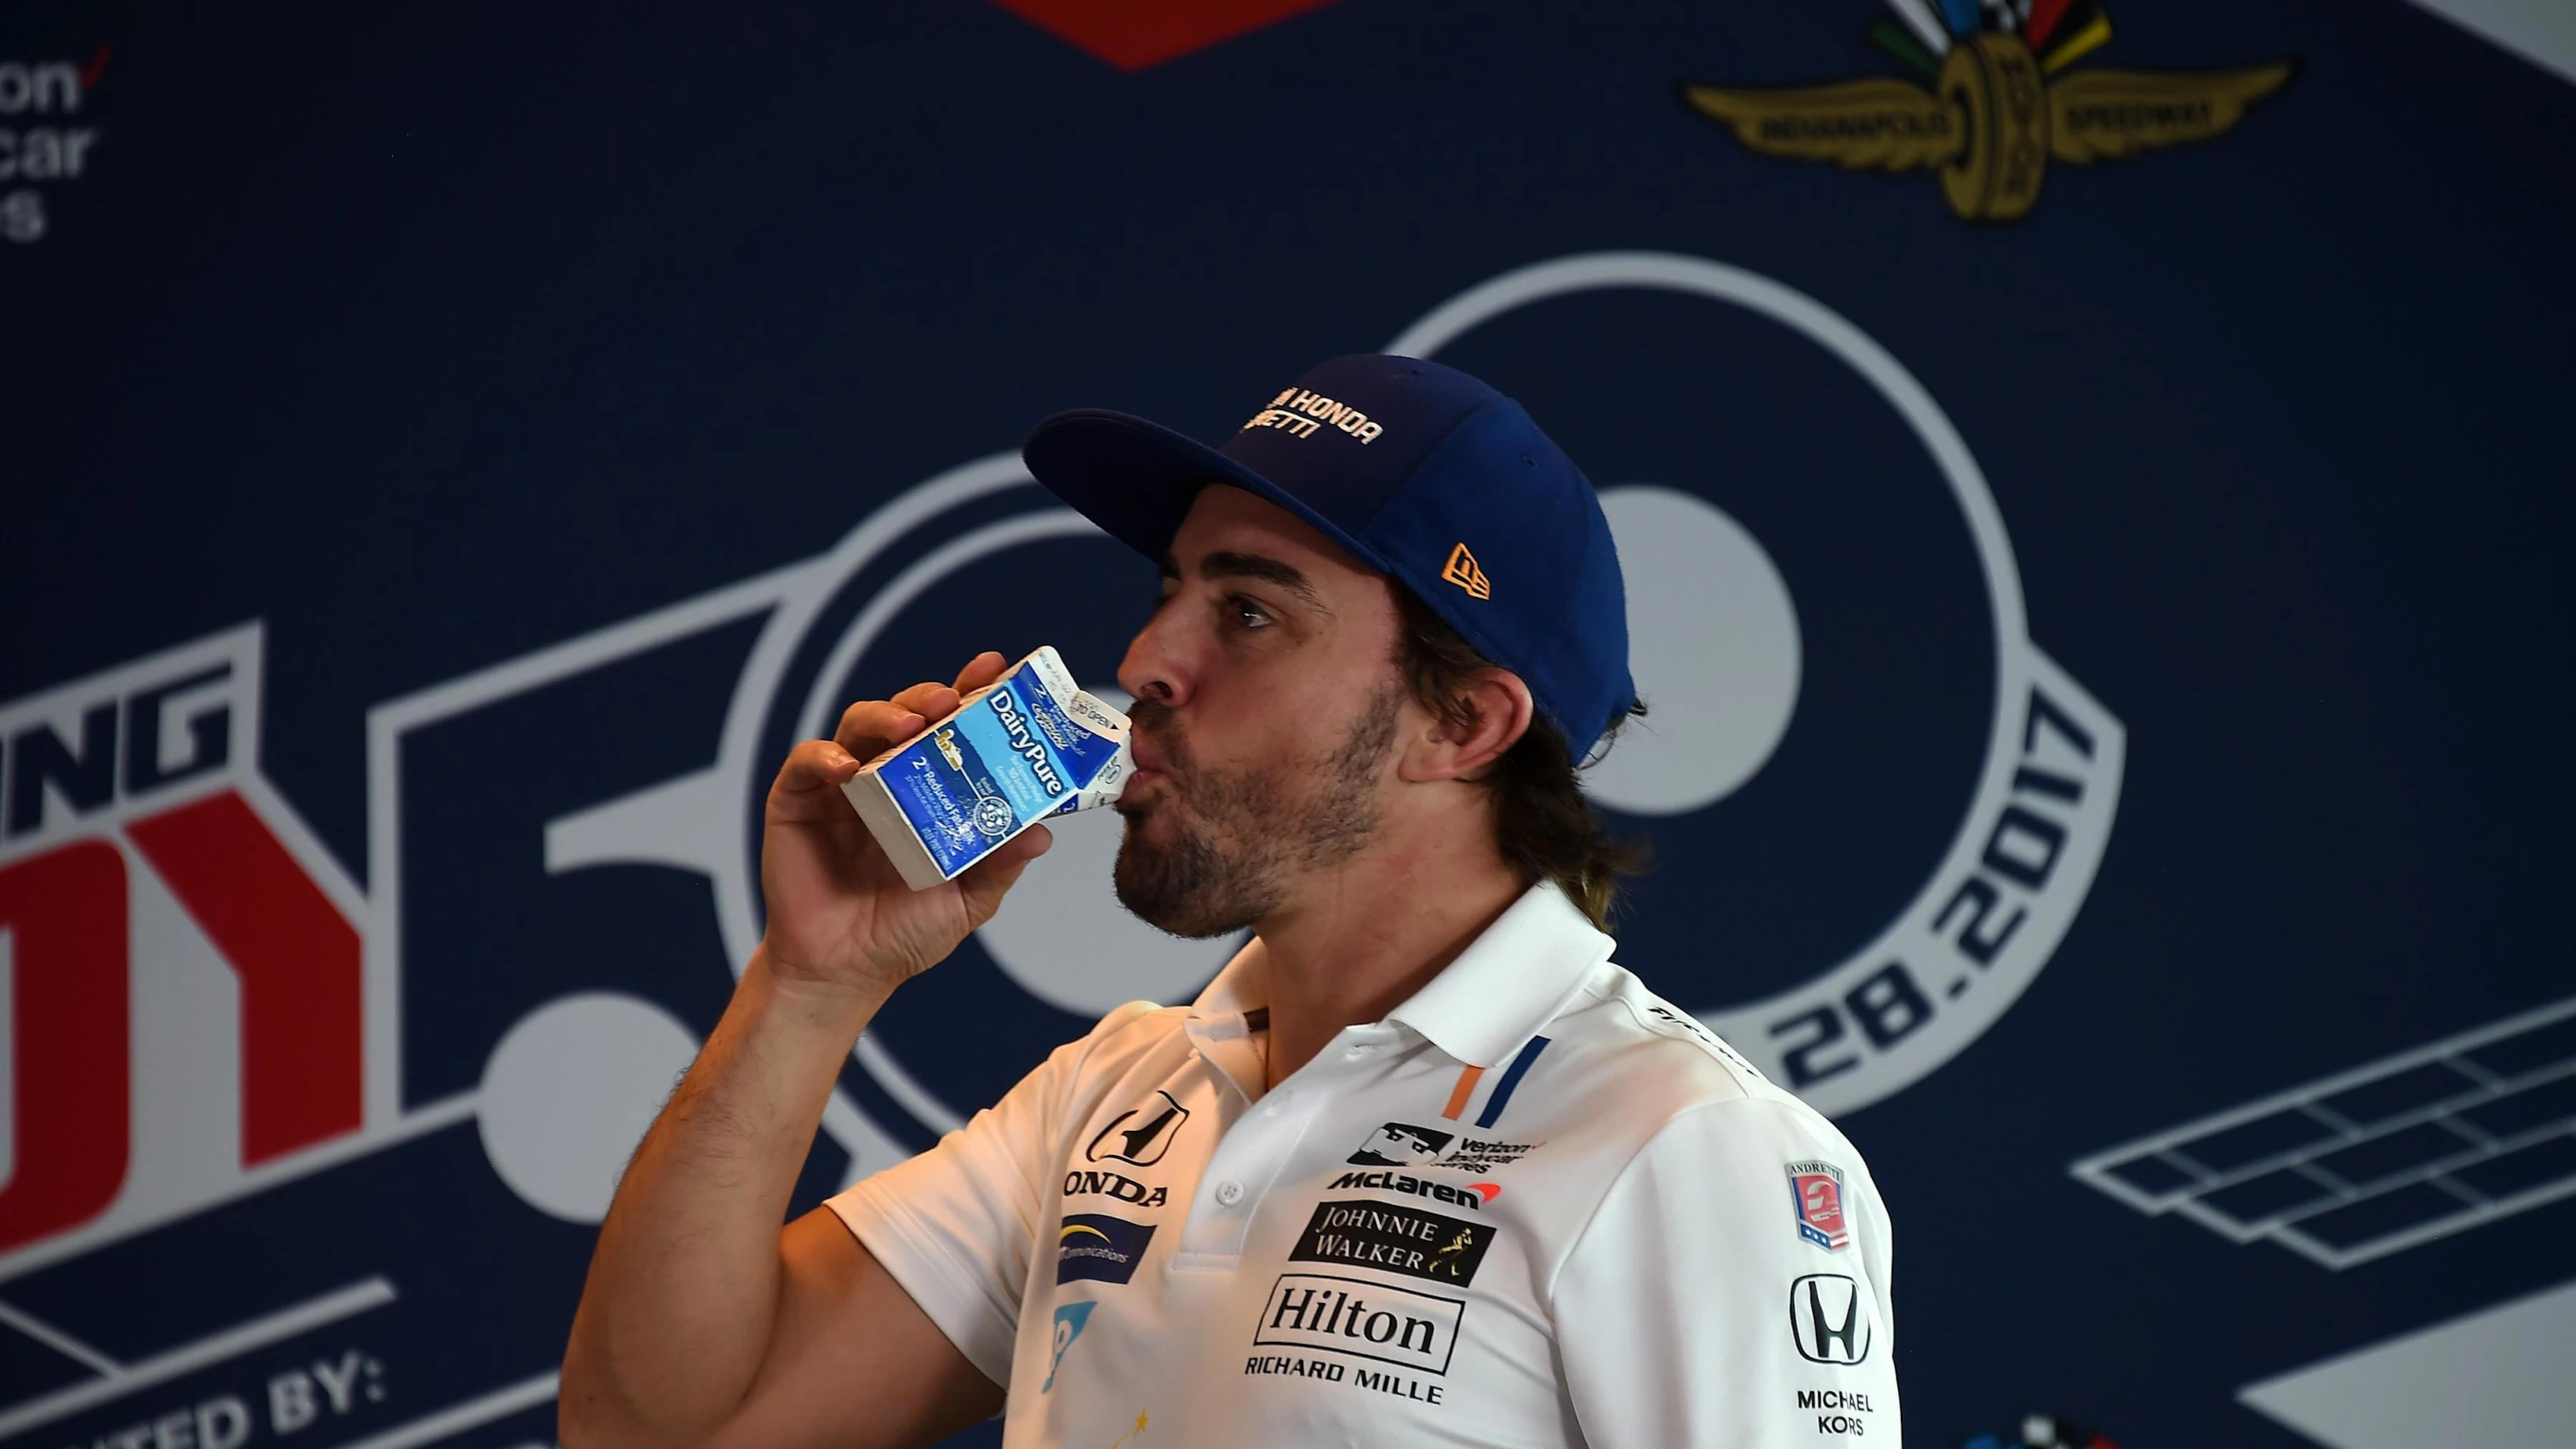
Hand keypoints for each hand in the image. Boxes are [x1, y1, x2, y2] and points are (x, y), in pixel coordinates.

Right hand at [757, 650, 1052, 1000]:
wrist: (845, 973)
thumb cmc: (903, 933)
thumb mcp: (966, 900)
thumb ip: (999, 864)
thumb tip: (1042, 833)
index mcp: (929, 791)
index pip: (951, 730)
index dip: (971, 695)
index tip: (995, 669)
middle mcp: (886, 779)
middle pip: (907, 715)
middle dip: (931, 697)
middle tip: (952, 699)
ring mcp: (841, 788)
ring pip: (859, 726)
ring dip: (885, 715)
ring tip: (911, 724)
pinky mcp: (797, 802)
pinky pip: (807, 763)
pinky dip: (825, 756)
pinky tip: (847, 769)